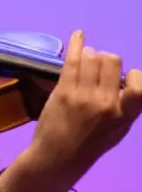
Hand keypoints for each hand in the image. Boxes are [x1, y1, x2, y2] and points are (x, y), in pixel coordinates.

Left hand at [29, 30, 141, 183]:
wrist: (58, 156)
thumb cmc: (89, 144)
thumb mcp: (117, 130)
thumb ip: (125, 106)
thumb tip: (128, 80)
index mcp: (124, 116)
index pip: (139, 86)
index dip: (132, 75)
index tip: (123, 77)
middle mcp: (106, 104)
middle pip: (112, 62)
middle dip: (106, 60)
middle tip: (97, 69)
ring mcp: (83, 95)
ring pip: (92, 57)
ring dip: (90, 54)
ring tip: (86, 60)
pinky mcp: (63, 90)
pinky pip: (72, 60)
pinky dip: (76, 43)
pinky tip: (78, 35)